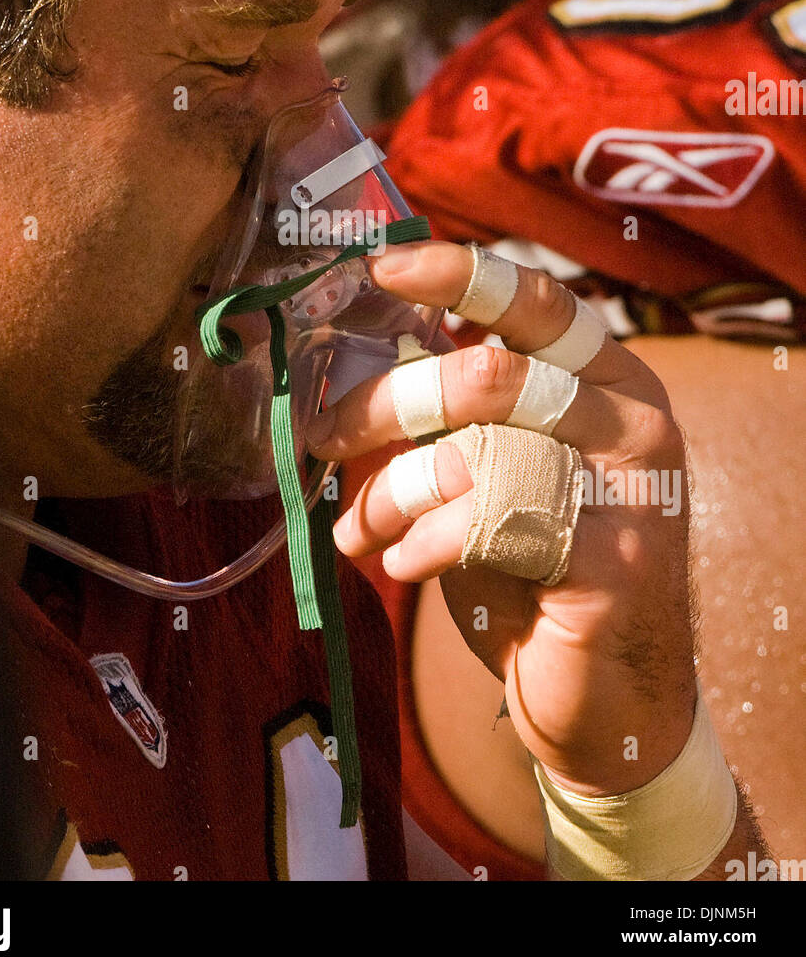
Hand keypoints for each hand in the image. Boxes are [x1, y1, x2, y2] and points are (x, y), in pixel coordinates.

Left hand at [305, 240, 697, 796]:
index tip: (380, 268)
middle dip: (385, 404)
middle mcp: (634, 419)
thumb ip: (459, 413)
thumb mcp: (498, 466)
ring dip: (392, 493)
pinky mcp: (616, 563)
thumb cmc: (536, 563)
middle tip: (322, 436)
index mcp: (610, 377)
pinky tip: (403, 562)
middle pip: (489, 378)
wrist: (610, 689)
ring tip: (358, 527)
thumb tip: (352, 363)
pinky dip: (423, 542)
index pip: (539, 304)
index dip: (460, 275)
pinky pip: (489, 527)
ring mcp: (633, 491)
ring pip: (477, 455)